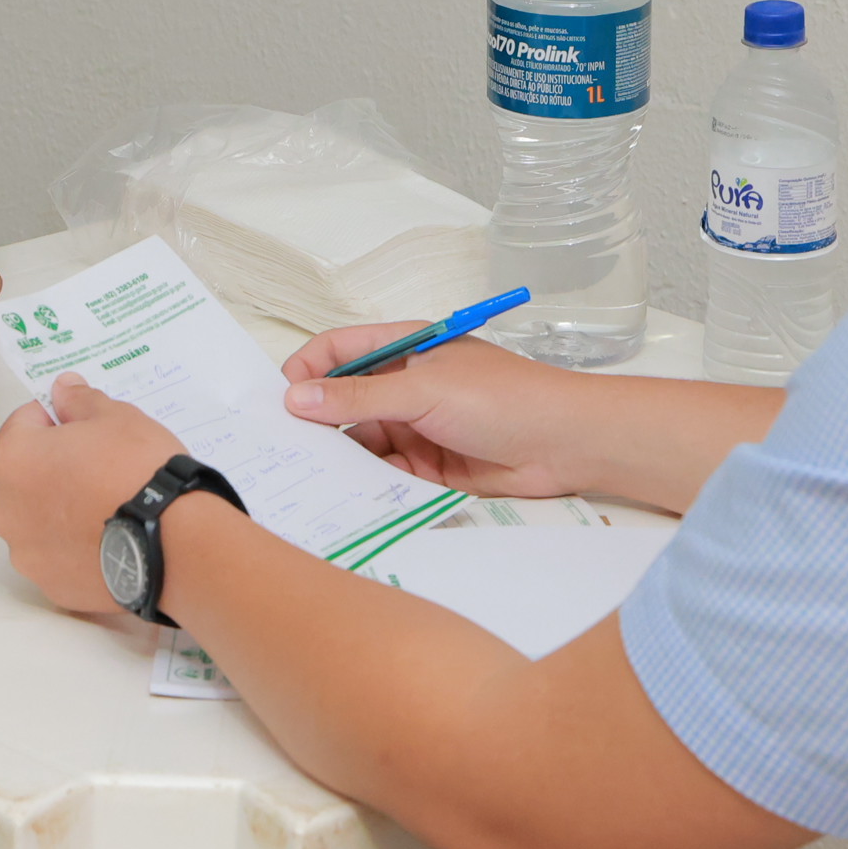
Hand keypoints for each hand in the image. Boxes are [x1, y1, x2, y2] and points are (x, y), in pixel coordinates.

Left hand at [0, 376, 185, 613]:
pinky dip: (74, 546)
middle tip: (101, 467)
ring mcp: (25, 552)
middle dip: (55, 467)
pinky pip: (57, 555)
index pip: (26, 422)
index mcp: (11, 459)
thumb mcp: (115, 417)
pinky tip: (109, 538)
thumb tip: (63, 388)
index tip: (89, 429)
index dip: (59, 419)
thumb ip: (79, 400)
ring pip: (37, 518)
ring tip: (107, 507)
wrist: (172, 543)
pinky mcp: (50, 585)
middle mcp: (4, 508)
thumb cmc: (137, 470)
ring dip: (61, 509)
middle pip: (26, 475)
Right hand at [280, 326, 597, 497]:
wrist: (566, 444)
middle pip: (344, 401)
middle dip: (316, 421)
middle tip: (283, 449)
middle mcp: (406, 387)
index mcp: (405, 349)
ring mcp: (416, 428)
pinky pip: (384, 475)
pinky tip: (346, 498)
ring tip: (310, 480)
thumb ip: (359, 399)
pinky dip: (366, 484)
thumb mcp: (424, 392)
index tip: (281, 401)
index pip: (340, 351)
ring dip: (339, 458)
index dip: (308, 370)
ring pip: (361, 442)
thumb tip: (295, 398)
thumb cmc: (503, 399)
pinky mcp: (428, 468)